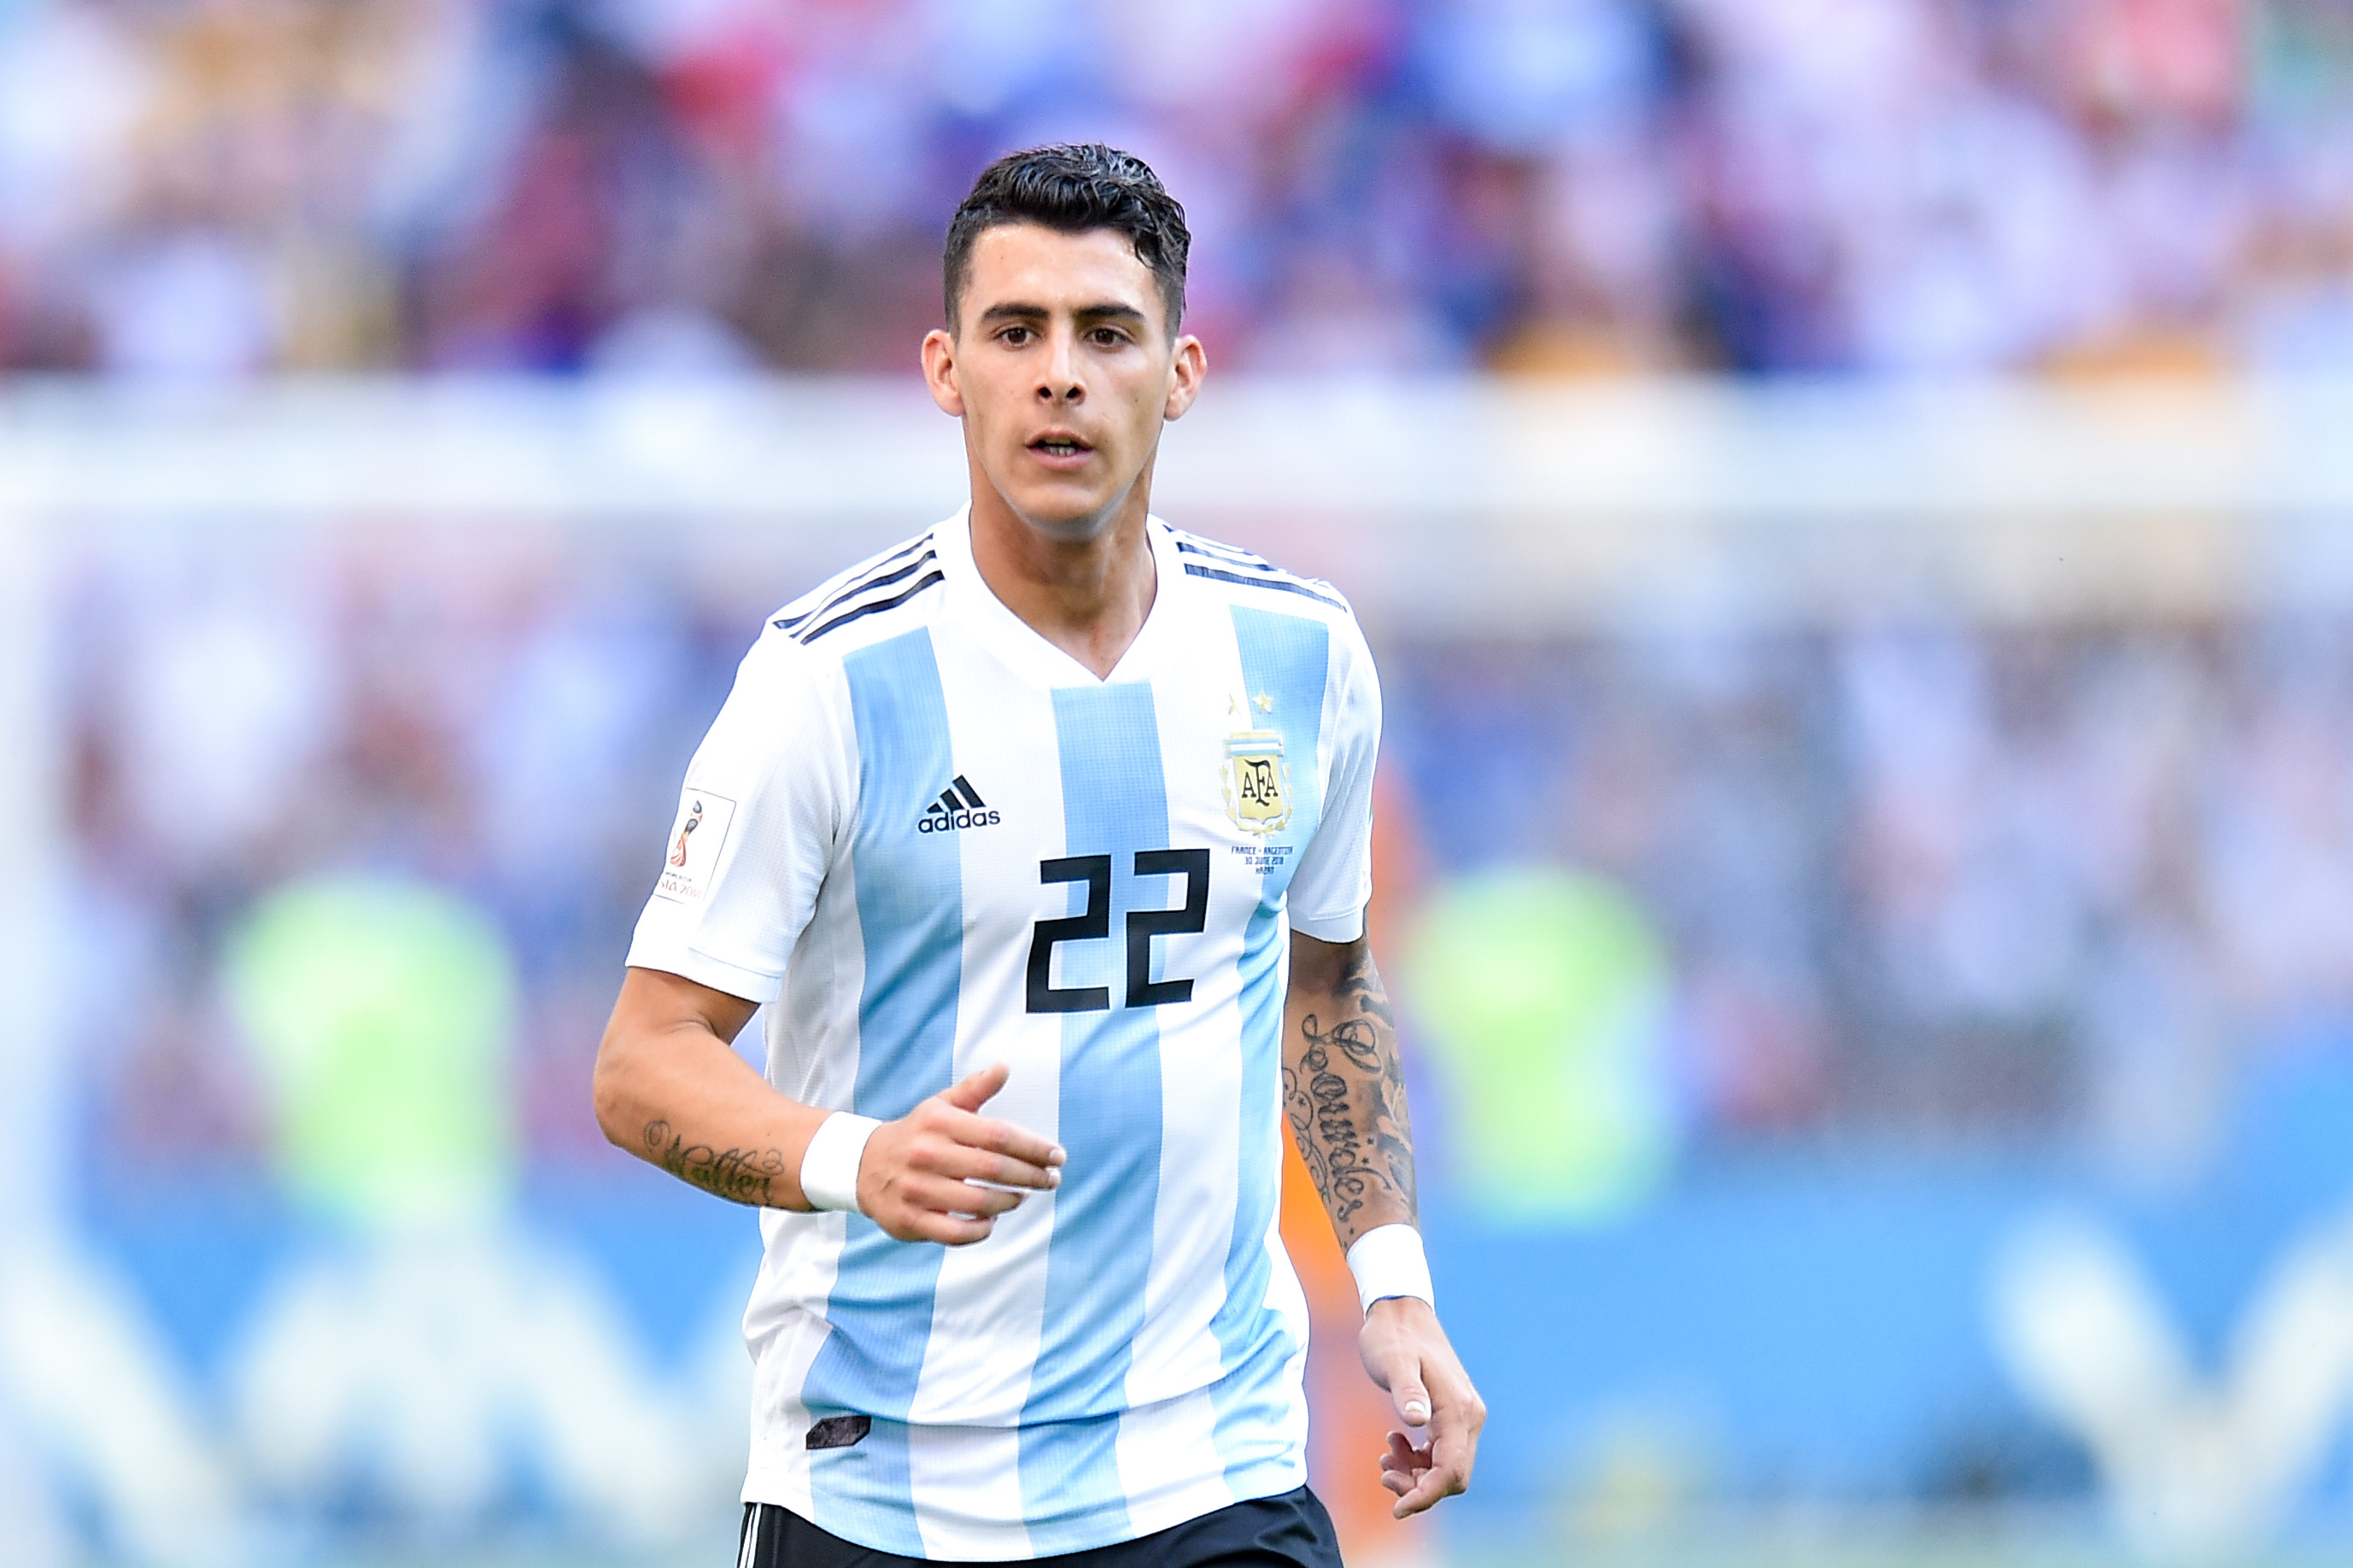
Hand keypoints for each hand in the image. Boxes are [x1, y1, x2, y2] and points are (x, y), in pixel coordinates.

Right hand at [856, 1064, 1063, 1243]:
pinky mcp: (910, 1220)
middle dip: (1031, 1176)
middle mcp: (927, 1154)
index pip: (999, 1135)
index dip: (1034, 1147)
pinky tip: (991, 1220)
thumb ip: (975, 1089)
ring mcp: (917, 1189)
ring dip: (1009, 1202)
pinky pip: (956, 1232)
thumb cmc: (917, 1134)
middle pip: (994, 1168)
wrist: (862, 1165)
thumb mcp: (940, 1106)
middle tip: (1052, 1180)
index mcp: (939, 1123)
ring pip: (979, 1202)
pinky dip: (980, 1229)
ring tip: (1022, 1196)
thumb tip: (1004, 1067)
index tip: (1057, 1155)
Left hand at [1359, 1295, 1483, 1518]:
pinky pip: (1441, 1452)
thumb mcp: (1393, 1362)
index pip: (1451, 1471)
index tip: (1396, 1509)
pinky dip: (1419, 1458)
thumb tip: (1417, 1421)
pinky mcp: (1452, 1413)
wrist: (1400, 1311)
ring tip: (1384, 1456)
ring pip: (1446, 1466)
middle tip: (1383, 1472)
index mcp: (1458, 1409)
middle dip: (1418, 1486)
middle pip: (1453, 1476)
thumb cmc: (1392, 1336)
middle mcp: (1469, 1416)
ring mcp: (1463, 1415)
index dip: (1426, 1496)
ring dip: (1416, 1473)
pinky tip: (1394, 1443)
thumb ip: (1406, 1391)